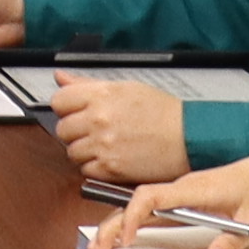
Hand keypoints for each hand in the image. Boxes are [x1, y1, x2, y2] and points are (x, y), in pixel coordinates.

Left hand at [51, 78, 186, 184]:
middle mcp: (99, 119)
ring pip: (72, 152)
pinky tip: (111, 157)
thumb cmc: (164, 113)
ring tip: (105, 145)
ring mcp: (103, 145)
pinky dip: (95, 167)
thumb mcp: (126, 87)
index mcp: (102, 95)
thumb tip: (61, 77)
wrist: (189, 138)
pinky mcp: (111, 168)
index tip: (74, 111)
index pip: (59, 101)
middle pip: (62, 129)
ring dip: (84, 150)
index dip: (66, 107)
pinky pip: (86, 170)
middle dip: (75, 131)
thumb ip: (88, 84)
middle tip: (94, 130)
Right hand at [101, 145, 248, 248]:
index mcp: (197, 188)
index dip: (132, 217)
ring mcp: (186, 195)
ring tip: (104, 246)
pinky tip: (128, 236)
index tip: (126, 239)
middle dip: (113, 224)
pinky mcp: (190, 201)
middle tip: (98, 248)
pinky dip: (136, 223)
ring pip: (142, 207)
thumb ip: (234, 239)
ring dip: (121, 224)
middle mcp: (185, 189)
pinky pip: (156, 211)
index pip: (151, 197)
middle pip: (137, 203)